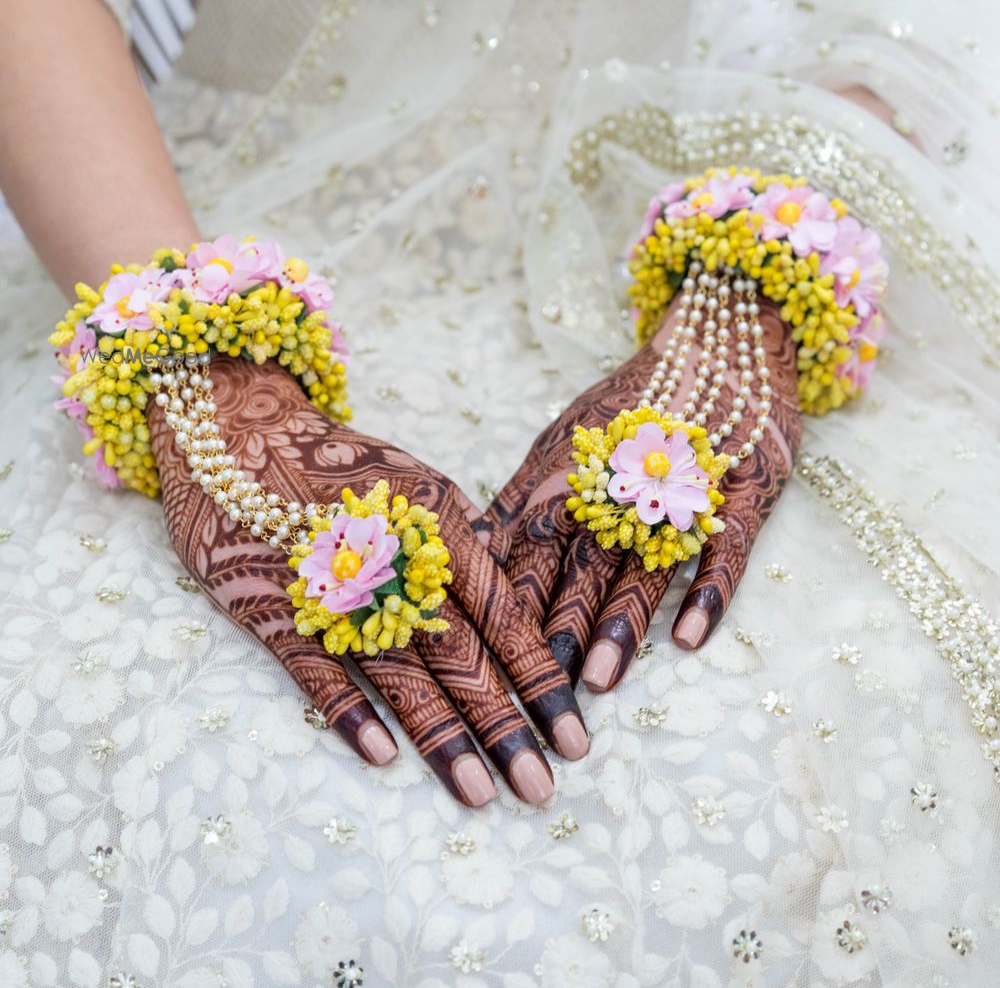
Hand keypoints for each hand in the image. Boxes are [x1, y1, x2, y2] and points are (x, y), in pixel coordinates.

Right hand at [148, 357, 588, 806]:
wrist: (237, 428)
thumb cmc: (340, 463)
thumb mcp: (416, 485)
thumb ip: (463, 543)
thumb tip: (512, 605)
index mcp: (437, 522)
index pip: (501, 613)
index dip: (539, 678)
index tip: (574, 737)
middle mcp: (392, 556)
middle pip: (459, 653)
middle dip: (504, 725)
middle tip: (541, 789)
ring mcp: (330, 584)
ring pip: (397, 671)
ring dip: (441, 736)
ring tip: (481, 793)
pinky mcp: (273, 604)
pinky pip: (317, 668)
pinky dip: (349, 710)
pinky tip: (382, 757)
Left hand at [486, 296, 801, 691]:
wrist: (720, 338)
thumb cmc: (632, 402)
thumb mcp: (566, 441)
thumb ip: (524, 497)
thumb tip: (474, 552)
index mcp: (572, 476)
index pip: (531, 551)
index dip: (509, 608)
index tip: (486, 666)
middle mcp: (621, 485)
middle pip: (580, 567)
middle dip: (558, 633)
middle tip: (538, 697)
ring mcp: (684, 488)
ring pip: (643, 565)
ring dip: (619, 625)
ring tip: (599, 683)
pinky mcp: (740, 491)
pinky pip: (722, 548)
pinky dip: (706, 592)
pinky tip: (689, 638)